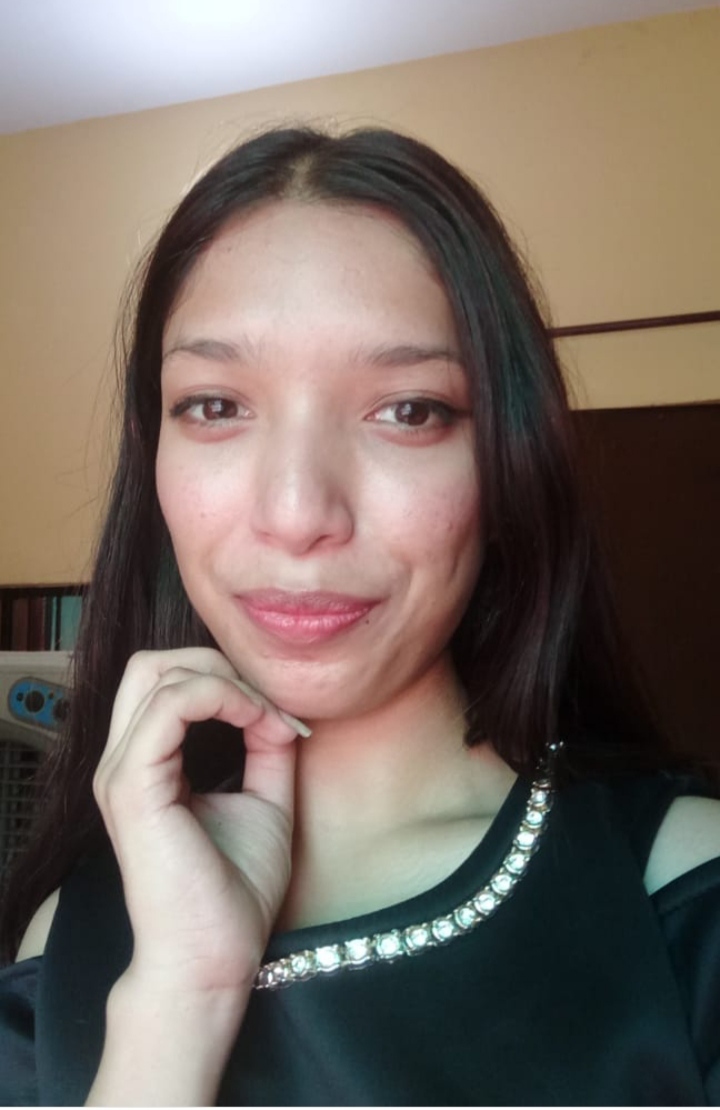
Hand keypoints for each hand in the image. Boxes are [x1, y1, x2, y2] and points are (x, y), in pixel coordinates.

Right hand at [93, 647, 302, 997]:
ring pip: (156, 673)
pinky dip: (220, 697)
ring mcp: (121, 773)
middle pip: (152, 664)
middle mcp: (122, 762)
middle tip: (268, 701)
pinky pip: (169, 706)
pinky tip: (257, 721)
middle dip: (217, 664)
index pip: (168, 680)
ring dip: (224, 679)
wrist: (216, 957)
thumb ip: (267, 745)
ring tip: (266, 715)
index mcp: (146, 764)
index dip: (229, 678)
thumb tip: (280, 705)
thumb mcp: (265, 799)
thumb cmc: (235, 890)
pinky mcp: (133, 787)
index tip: (285, 715)